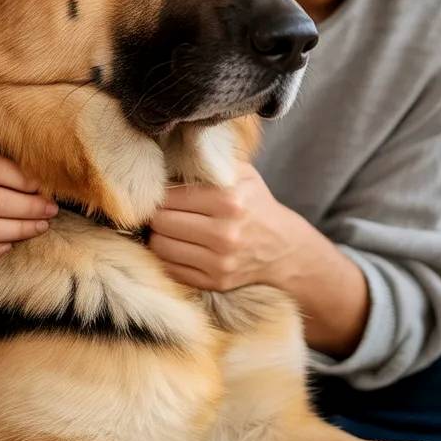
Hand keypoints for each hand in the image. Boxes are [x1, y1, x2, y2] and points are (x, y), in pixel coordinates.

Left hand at [148, 162, 294, 291]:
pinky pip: (171, 269)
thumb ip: (210, 162)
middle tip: (162, 211)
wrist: (284, 248)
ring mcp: (220, 261)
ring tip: (168, 228)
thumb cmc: (255, 204)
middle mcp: (225, 233)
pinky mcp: (215, 282)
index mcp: (229, 200)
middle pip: (161, 221)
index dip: (160, 193)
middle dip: (157, 214)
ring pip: (161, 246)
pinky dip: (168, 257)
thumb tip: (169, 159)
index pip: (169, 196)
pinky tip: (177, 246)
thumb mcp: (242, 173)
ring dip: (159, 235)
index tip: (162, 193)